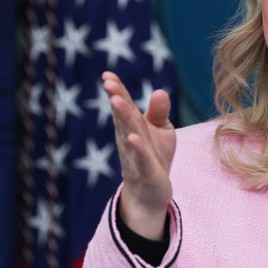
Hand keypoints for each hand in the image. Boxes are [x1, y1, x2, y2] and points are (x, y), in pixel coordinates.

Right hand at [103, 71, 175, 239]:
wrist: (150, 192)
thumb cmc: (154, 155)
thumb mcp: (160, 129)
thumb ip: (159, 111)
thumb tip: (159, 91)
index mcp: (132, 125)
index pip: (124, 104)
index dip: (116, 89)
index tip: (107, 75)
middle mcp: (129, 137)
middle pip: (122, 116)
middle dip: (116, 99)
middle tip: (108, 83)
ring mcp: (135, 154)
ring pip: (128, 134)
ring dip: (122, 118)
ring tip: (116, 101)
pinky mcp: (146, 171)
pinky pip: (140, 158)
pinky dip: (137, 148)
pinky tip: (133, 137)